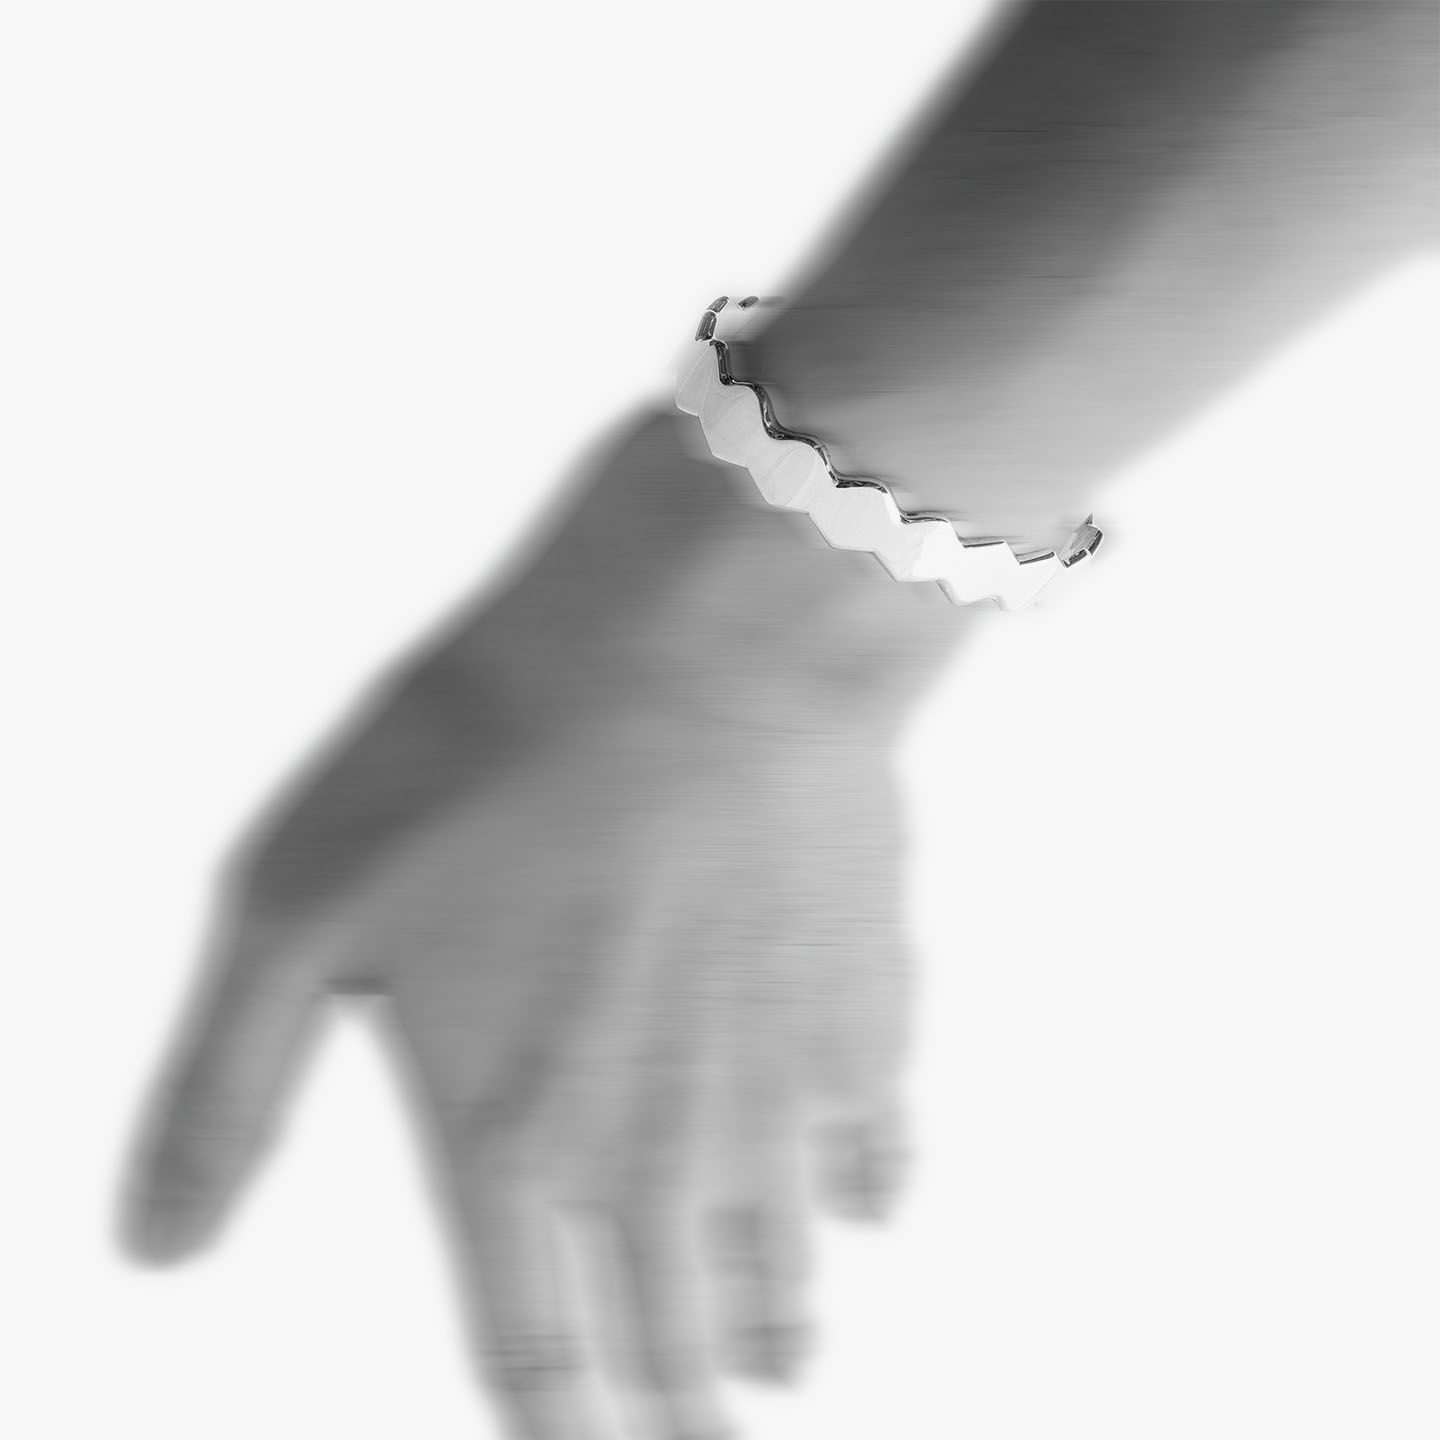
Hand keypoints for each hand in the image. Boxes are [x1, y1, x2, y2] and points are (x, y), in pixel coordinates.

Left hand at [123, 408, 970, 1439]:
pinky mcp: (860, 1004)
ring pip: (783, 1262)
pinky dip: (871, 1192)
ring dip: (775, 1328)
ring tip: (783, 1367)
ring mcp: (775, 1086)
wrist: (694, 653)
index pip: (532, 1352)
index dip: (558, 1425)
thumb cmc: (486, 758)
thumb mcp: (290, 910)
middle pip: (674, 1336)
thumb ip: (220, 1096)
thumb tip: (155, 1245)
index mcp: (511, 1142)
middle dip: (683, 1411)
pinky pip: (878, 1143)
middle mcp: (657, 1149)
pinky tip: (870, 1204)